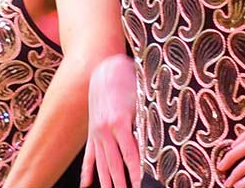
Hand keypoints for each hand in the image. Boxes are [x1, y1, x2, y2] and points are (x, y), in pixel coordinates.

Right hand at [80, 54, 141, 187]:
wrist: (104, 68)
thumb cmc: (127, 81)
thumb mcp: (140, 101)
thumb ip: (145, 124)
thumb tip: (157, 147)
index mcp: (119, 123)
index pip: (131, 157)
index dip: (138, 175)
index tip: (143, 186)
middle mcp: (105, 131)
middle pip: (115, 165)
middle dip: (122, 184)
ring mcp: (96, 133)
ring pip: (101, 164)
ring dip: (107, 182)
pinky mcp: (91, 132)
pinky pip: (89, 156)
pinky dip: (88, 171)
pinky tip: (87, 185)